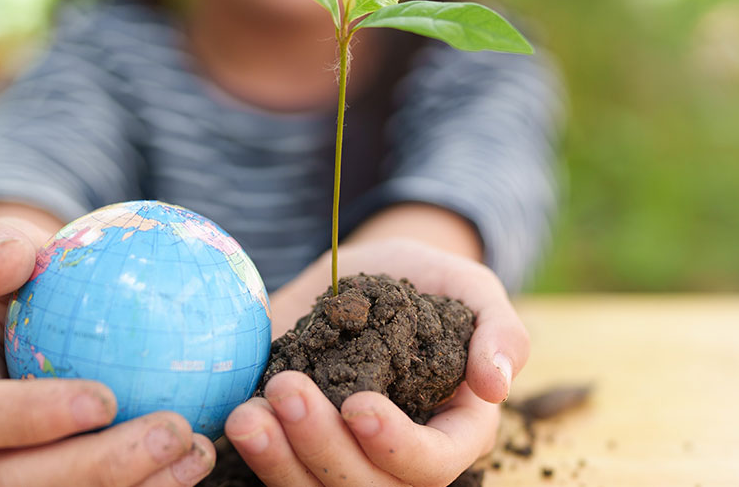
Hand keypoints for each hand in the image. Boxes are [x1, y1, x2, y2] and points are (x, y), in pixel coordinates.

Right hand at [0, 218, 216, 485]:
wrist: (39, 321)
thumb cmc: (24, 277)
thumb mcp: (6, 245)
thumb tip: (12, 259)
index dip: (28, 418)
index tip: (104, 399)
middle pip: (15, 483)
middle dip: (98, 470)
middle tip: (172, 432)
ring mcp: (11, 476)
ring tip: (198, 451)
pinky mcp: (58, 486)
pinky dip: (154, 485)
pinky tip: (201, 458)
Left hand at [225, 238, 529, 485]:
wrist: (365, 272)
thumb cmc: (428, 280)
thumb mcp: (470, 287)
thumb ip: (499, 330)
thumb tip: (497, 385)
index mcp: (454, 432)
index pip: (433, 464)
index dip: (396, 446)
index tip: (358, 404)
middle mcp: (399, 459)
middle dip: (324, 447)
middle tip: (287, 387)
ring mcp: (347, 459)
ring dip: (279, 461)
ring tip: (248, 415)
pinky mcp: (299, 448)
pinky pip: (279, 474)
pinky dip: (258, 455)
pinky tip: (239, 416)